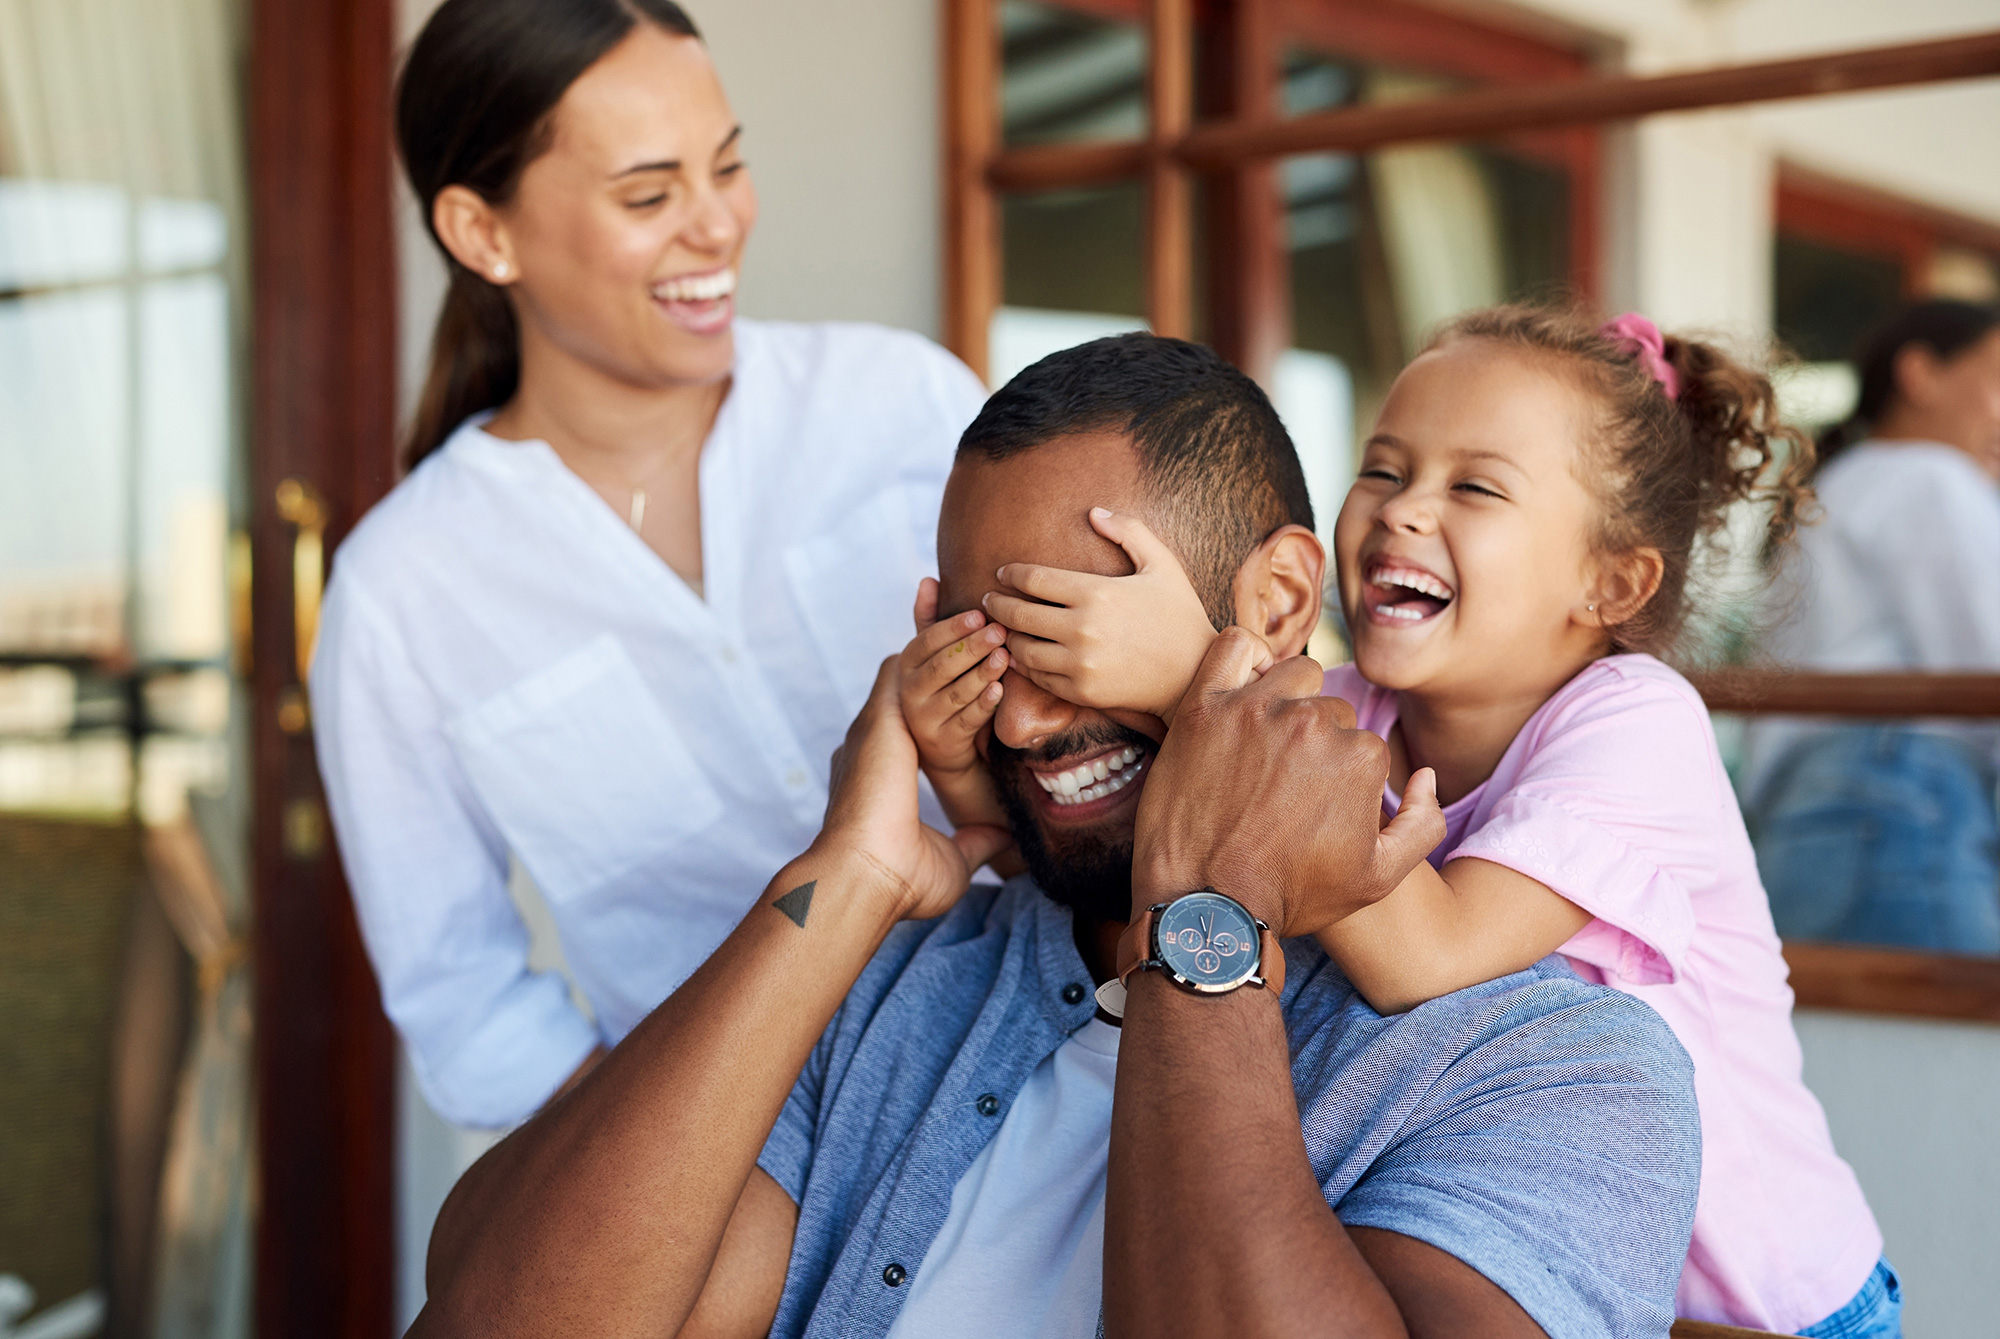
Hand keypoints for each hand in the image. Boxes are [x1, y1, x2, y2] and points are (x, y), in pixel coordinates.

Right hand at [820, 656, 1013, 920]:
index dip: (938, 693)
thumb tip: (1003, 839)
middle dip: (949, 652)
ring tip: (995, 632)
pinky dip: (948, 654)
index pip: (909, 716)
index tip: (973, 677)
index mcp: (880, 769)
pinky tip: (987, 647)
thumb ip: (975, 841)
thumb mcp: (951, 859)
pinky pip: (918, 672)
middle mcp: (871, 741)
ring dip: (955, 646)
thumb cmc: (901, 882)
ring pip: (915, 666)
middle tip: (990, 635)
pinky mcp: (879, 720)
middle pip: (911, 678)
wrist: (864, 879)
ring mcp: (872, 727)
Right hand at [898, 578, 1010, 829]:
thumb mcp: (931, 655)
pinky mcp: (944, 742)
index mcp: (907, 665)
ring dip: (981, 673)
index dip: (952, 627)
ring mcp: (925, 719)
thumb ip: (929, 620)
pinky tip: (1000, 690)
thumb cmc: (940, 686)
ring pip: (955, 692)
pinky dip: (983, 704)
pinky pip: (966, 720)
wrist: (941, 745)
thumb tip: (927, 579)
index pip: (926, 641)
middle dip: (972, 647)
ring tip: (1005, 656)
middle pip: (942, 665)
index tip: (979, 614)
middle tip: (1000, 631)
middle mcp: (910, 691)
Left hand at [986, 509, 1227, 722]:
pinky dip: (1024, 666)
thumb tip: (1094, 512)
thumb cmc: (1179, 615)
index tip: (1004, 572)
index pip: (1034, 579)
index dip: (1012, 573)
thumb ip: (1129, 532)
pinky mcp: (1081, 691)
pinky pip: (1038, 678)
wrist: (1195, 674)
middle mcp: (1082, 629)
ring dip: (1008, 636)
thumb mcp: (1162, 565)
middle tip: (989, 600)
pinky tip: (1022, 655)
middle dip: (997, 604)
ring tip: (1004, 628)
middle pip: (1019, 613)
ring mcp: (1079, 664)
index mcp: (1096, 593)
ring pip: (1022, 649)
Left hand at [1130, 629, 1443, 935]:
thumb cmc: (1290, 895)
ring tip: (1265, 745)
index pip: (1364, 744)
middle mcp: (1312, 723)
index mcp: (1360, 757)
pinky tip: (1243, 691)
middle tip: (1283, 786)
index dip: (1342, 780)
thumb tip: (1428, 776)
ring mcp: (1253, 710)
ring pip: (1292, 675)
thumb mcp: (1378, 879)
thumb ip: (1423, 824)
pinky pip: (1233, 646)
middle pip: (1330, 710)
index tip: (1314, 808)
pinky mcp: (1203, 706)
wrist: (1205, 906)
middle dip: (1315, 744)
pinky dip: (1244, 658)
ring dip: (1287, 701)